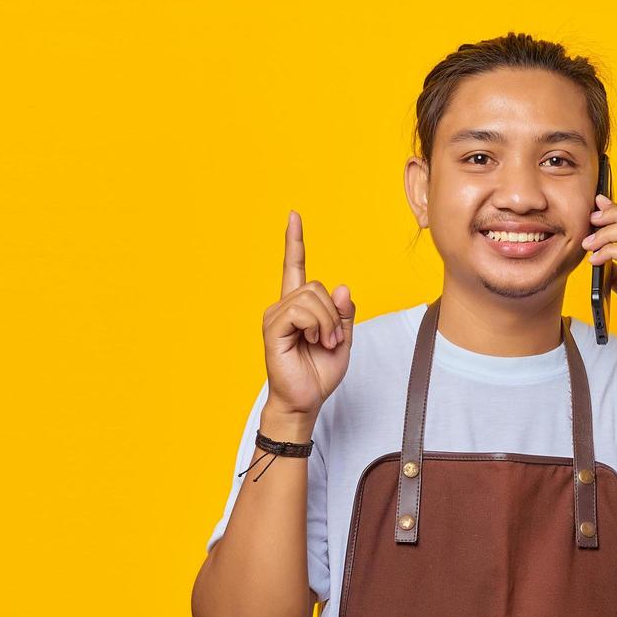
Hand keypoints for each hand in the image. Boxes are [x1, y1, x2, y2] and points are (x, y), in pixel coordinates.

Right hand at [261, 210, 354, 414]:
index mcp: (298, 307)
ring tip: (323, 343)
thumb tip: (340, 287)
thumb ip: (344, 313)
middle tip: (332, 339)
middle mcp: (283, 306)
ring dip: (328, 322)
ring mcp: (275, 316)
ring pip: (311, 297)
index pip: (295, 267)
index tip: (294, 216)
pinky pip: (301, 311)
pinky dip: (317, 325)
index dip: (295, 242)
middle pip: (316, 286)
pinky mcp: (273, 328)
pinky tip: (314, 341)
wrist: (305, 400)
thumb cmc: (319, 373)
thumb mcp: (343, 339)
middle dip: (334, 313)